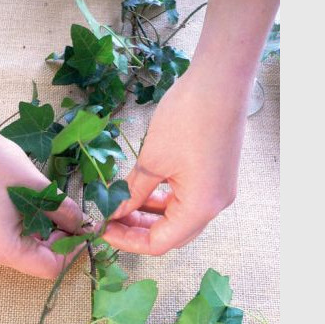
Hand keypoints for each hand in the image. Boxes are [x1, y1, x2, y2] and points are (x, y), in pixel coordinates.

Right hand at [0, 128, 87, 278]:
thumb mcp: (39, 188)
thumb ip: (65, 212)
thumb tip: (83, 225)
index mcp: (3, 248)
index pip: (49, 268)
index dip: (72, 252)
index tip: (85, 233)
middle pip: (35, 261)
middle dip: (57, 241)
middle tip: (71, 217)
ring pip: (21, 251)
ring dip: (41, 234)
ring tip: (48, 207)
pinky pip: (5, 242)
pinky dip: (23, 229)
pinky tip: (27, 207)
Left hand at [102, 69, 245, 254]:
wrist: (220, 80)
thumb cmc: (187, 118)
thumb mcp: (151, 160)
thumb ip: (133, 192)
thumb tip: (116, 212)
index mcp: (200, 207)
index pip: (160, 243)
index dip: (128, 241)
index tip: (103, 231)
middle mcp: (214, 205)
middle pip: (172, 234)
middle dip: (138, 230)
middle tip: (110, 220)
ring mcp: (218, 190)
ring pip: (179, 217)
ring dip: (150, 215)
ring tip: (121, 205)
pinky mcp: (217, 176)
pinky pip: (187, 199)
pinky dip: (164, 200)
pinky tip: (142, 191)